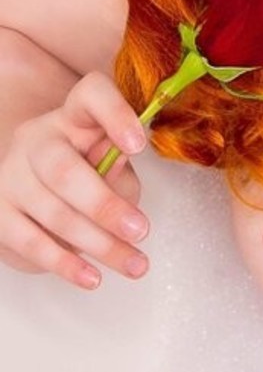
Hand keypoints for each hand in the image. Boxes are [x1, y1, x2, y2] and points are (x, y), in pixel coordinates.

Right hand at [0, 72, 149, 287]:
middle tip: (141, 230)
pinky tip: (92, 277)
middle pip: (63, 169)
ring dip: (97, 243)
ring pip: (51, 212)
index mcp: (73, 116)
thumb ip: (117, 166)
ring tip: (134, 264)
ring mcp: (11, 175)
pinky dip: (64, 264)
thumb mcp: (108, 159)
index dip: (115, 115)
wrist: (35, 181)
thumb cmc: (86, 168)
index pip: (91, 95)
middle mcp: (37, 139)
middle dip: (104, 205)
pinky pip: (29, 242)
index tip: (139, 145)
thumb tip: (119, 174)